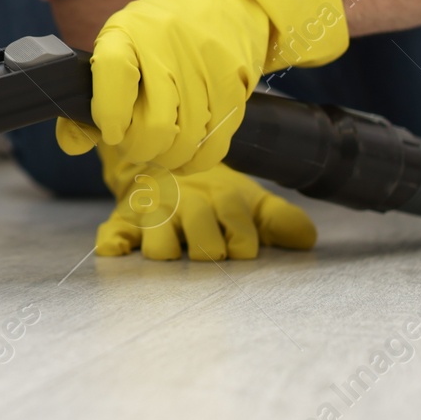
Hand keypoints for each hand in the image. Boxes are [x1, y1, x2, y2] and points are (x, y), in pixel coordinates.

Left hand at [56, 0, 348, 172]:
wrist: (226, 2)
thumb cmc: (161, 33)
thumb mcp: (121, 45)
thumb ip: (94, 95)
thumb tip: (72, 145)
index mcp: (128, 32)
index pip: (113, 71)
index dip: (109, 113)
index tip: (111, 132)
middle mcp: (167, 46)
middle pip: (154, 125)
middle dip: (140, 148)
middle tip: (136, 145)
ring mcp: (205, 66)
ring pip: (186, 141)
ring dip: (169, 157)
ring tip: (162, 148)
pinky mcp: (234, 85)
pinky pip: (214, 143)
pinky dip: (197, 158)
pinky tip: (188, 151)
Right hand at [95, 148, 316, 259]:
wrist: (161, 163)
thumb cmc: (212, 196)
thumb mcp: (249, 201)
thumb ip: (278, 219)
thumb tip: (307, 240)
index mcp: (221, 197)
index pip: (240, 231)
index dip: (243, 245)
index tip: (241, 249)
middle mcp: (187, 202)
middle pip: (203, 242)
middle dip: (210, 253)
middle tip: (209, 253)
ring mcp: (153, 212)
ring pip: (159, 243)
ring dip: (167, 252)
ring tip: (174, 256)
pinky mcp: (122, 221)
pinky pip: (112, 235)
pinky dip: (114, 244)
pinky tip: (118, 251)